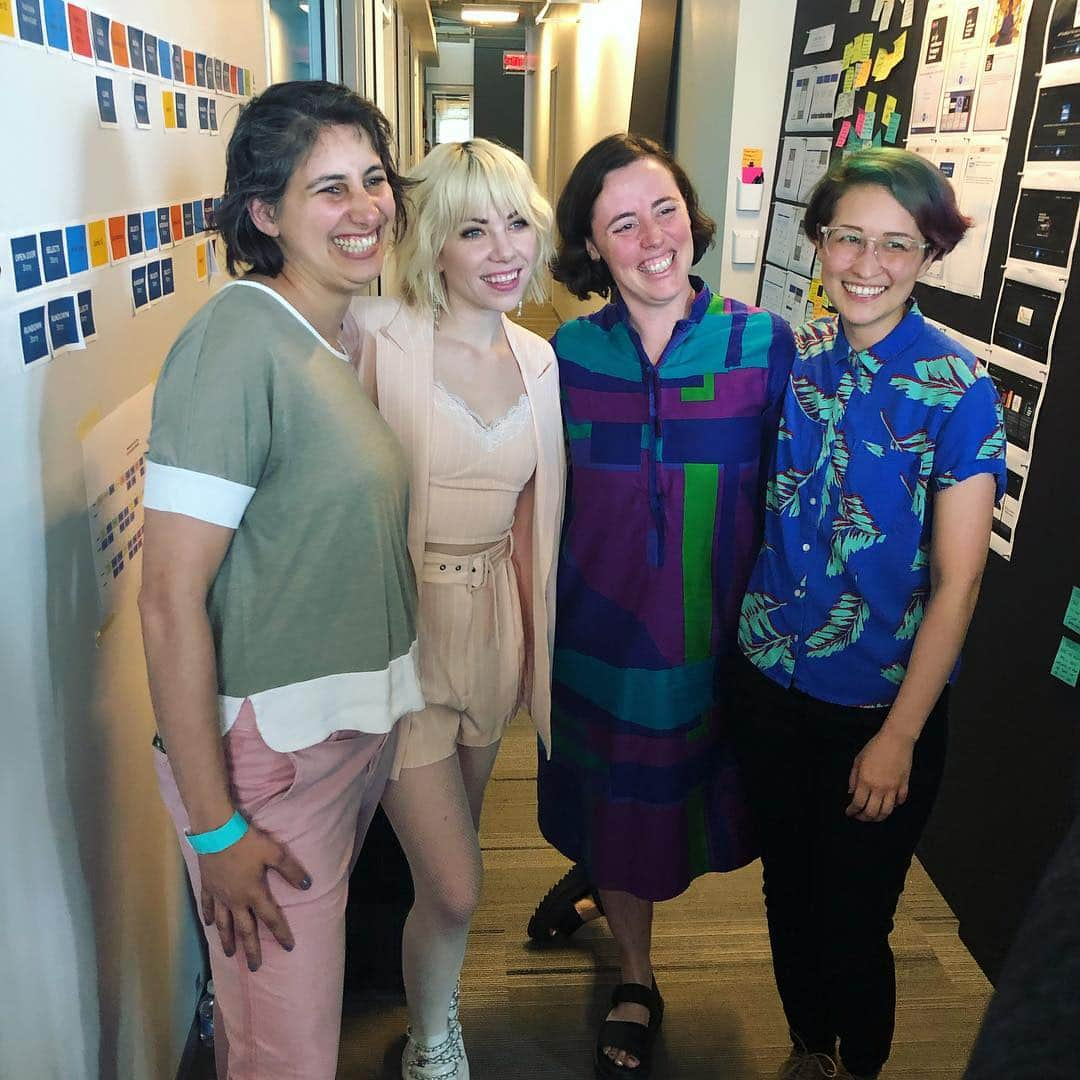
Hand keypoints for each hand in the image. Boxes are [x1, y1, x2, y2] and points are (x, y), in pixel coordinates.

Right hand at [197, 825, 310, 970]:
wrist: (216, 831)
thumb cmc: (247, 841)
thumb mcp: (274, 853)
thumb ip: (291, 870)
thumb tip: (307, 886)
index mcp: (254, 893)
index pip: (271, 918)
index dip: (281, 933)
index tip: (289, 948)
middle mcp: (236, 900)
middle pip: (245, 929)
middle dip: (251, 950)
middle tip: (254, 968)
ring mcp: (220, 895)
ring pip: (224, 924)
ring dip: (227, 940)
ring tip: (230, 954)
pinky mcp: (207, 886)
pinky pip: (208, 906)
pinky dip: (209, 916)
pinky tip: (210, 925)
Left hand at [846, 727, 915, 822]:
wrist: (896, 739)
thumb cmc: (875, 747)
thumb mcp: (858, 760)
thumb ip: (853, 778)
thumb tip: (851, 793)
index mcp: (866, 781)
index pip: (858, 803)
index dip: (852, 811)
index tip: (849, 812)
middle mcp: (879, 788)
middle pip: (872, 812)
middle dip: (864, 818)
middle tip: (859, 816)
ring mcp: (893, 788)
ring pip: (887, 811)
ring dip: (878, 817)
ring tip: (873, 815)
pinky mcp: (904, 786)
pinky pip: (900, 802)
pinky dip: (894, 806)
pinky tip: (888, 804)